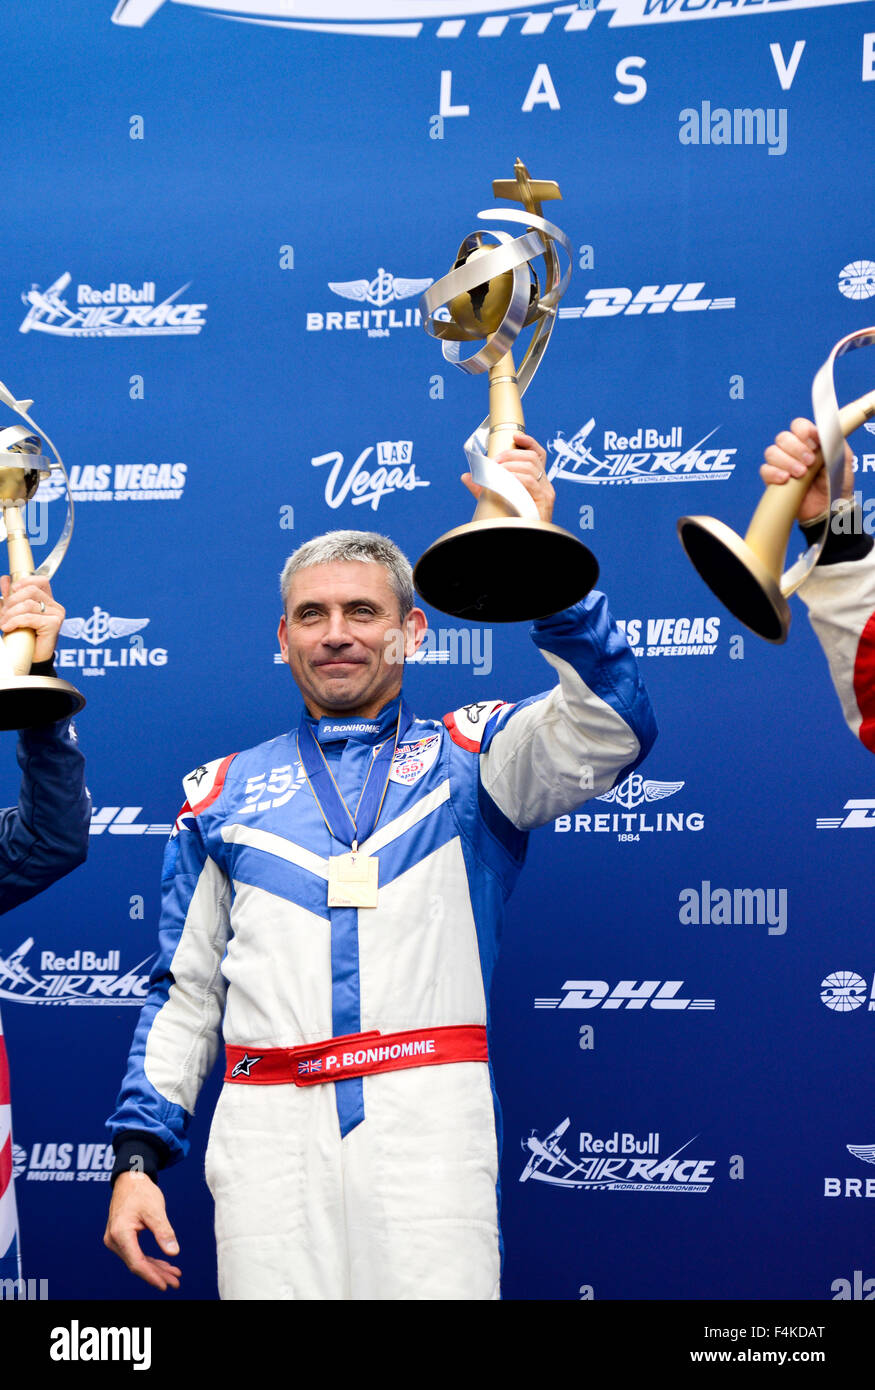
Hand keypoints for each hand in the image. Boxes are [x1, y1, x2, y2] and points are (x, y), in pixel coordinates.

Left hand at [0, 573, 64, 663]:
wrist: (30, 658)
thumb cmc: (24, 636)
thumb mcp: (14, 612)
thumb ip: (10, 596)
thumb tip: (5, 580)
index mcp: (48, 600)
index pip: (40, 580)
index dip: (24, 581)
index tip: (10, 590)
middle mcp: (55, 606)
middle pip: (31, 590)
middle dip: (11, 600)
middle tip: (2, 613)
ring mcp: (56, 614)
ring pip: (28, 604)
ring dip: (10, 613)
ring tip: (3, 623)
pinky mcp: (54, 624)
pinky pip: (29, 617)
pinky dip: (14, 621)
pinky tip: (7, 627)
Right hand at [103, 1172, 180, 1290]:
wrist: (130, 1179)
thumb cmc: (141, 1191)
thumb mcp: (155, 1210)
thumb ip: (163, 1231)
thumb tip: (173, 1253)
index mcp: (120, 1233)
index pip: (136, 1262)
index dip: (151, 1276)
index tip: (165, 1284)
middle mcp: (113, 1239)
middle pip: (137, 1264)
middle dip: (157, 1274)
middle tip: (175, 1282)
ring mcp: (115, 1240)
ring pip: (137, 1260)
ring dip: (155, 1269)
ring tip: (174, 1275)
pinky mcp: (120, 1238)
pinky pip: (135, 1253)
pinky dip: (150, 1260)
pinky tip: (164, 1265)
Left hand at [462, 431, 554, 523]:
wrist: (519, 541)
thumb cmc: (511, 522)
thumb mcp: (495, 501)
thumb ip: (483, 489)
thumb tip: (466, 476)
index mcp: (537, 482)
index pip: (538, 455)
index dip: (529, 442)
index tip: (515, 436)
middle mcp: (545, 485)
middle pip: (533, 457)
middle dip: (511, 454)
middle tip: (495, 461)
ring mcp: (546, 492)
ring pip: (531, 466)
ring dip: (510, 465)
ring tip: (496, 471)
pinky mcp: (545, 501)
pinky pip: (530, 481)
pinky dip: (515, 477)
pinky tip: (505, 480)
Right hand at [761, 417, 854, 524]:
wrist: (830, 507)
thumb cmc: (837, 482)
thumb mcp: (842, 458)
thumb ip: (833, 441)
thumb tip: (820, 432)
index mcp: (810, 441)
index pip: (798, 426)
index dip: (803, 431)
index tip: (813, 442)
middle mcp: (794, 450)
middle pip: (783, 437)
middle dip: (796, 448)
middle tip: (809, 462)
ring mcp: (782, 465)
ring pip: (771, 452)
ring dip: (786, 461)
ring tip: (801, 474)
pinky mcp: (773, 480)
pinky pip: (765, 470)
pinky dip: (774, 473)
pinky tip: (786, 479)